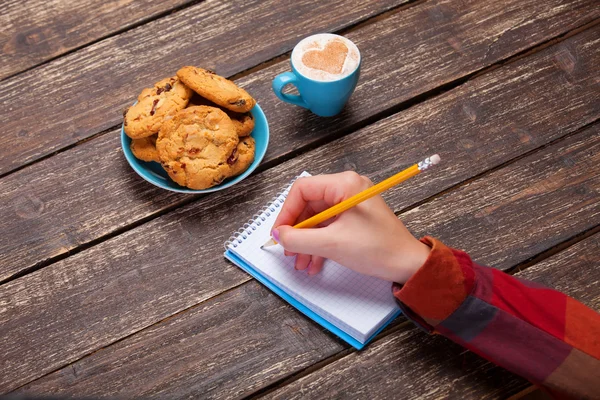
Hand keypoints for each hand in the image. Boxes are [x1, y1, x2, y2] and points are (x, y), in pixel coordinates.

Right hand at [271, 171, 430, 282]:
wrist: (408, 265)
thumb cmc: (378, 249)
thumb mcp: (332, 244)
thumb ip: (299, 239)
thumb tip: (279, 235)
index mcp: (344, 184)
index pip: (302, 190)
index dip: (286, 212)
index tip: (279, 234)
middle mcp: (347, 188)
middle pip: (308, 205)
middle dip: (297, 231)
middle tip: (288, 251)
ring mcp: (351, 203)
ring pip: (317, 219)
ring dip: (306, 241)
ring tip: (300, 263)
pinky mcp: (355, 218)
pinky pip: (329, 227)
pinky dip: (319, 244)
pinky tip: (313, 263)